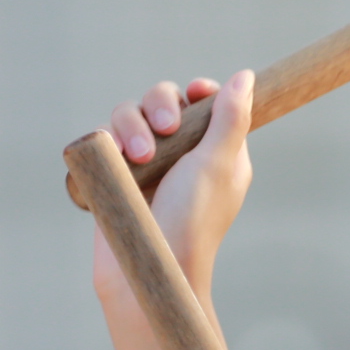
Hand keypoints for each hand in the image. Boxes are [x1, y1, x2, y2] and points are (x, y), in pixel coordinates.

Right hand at [95, 72, 252, 290]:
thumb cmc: (192, 223)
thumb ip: (230, 119)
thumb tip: (246, 77)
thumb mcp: (217, 165)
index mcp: (214, 152)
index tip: (194, 95)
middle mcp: (180, 156)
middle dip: (160, 106)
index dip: (198, 93)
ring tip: (138, 156)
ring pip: (129, 116)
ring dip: (131, 125)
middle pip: (163, 102)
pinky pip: (104, 140)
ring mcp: (145, 166)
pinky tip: (114, 155)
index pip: (205, 104)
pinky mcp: (115, 177)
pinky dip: (106, 139)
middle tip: (165, 128)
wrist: (149, 272)